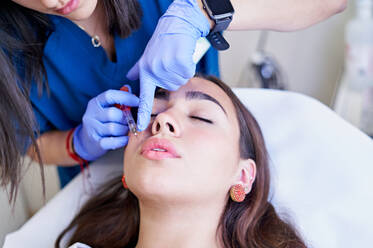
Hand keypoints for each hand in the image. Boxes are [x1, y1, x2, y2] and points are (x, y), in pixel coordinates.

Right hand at [73, 88, 138, 160]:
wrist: (87, 142)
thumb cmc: (103, 123)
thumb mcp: (107, 109)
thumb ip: (118, 100)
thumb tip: (129, 88)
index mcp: (95, 103)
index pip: (109, 95)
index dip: (125, 97)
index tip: (138, 101)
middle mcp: (91, 115)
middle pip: (112, 113)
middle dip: (125, 119)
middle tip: (130, 122)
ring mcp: (92, 129)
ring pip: (113, 128)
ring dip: (124, 130)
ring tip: (126, 131)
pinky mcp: (96, 143)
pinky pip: (113, 142)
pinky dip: (122, 141)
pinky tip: (125, 139)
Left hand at [127, 0, 209, 130]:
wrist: (176, 25)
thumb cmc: (163, 42)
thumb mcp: (146, 55)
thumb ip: (139, 69)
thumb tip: (129, 77)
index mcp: (146, 71)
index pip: (144, 97)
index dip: (142, 113)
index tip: (139, 126)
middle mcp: (155, 70)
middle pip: (171, 88)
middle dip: (174, 77)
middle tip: (171, 62)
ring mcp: (166, 67)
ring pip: (180, 81)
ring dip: (181, 71)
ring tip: (176, 57)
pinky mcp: (179, 62)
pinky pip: (188, 73)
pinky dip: (188, 65)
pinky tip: (183, 55)